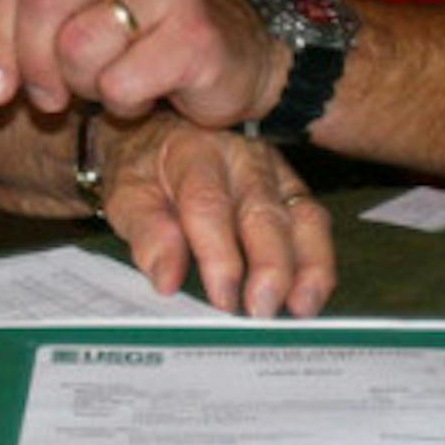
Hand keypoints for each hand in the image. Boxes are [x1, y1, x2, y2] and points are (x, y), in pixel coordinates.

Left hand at [0, 0, 285, 126]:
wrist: (232, 53)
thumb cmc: (141, 32)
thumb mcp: (74, 11)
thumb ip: (18, 26)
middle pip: (39, 5)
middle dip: (32, 66)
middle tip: (49, 94)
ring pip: (77, 48)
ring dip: (83, 85)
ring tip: (112, 78)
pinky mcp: (195, 32)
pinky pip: (119, 84)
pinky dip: (123, 102)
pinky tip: (147, 88)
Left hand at [96, 112, 334, 317]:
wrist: (162, 132)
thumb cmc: (145, 169)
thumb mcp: (127, 196)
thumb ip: (146, 235)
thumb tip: (167, 279)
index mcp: (193, 152)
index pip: (208, 204)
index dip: (218, 255)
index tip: (222, 298)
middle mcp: (240, 156)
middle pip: (264, 212)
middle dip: (270, 267)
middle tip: (262, 311)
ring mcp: (273, 169)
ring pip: (301, 216)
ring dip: (307, 266)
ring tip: (301, 308)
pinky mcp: (291, 186)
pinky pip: (314, 221)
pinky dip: (318, 261)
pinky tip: (311, 294)